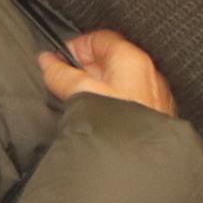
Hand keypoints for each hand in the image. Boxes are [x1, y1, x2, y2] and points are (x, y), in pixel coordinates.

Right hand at [39, 28, 176, 114]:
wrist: (145, 164)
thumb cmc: (119, 127)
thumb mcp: (81, 94)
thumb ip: (61, 75)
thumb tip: (46, 61)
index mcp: (133, 59)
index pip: (100, 38)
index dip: (75, 47)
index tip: (58, 62)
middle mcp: (149, 74)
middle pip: (111, 60)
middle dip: (84, 70)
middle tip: (65, 85)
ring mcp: (154, 96)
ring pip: (121, 82)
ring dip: (98, 89)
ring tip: (80, 105)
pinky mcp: (156, 116)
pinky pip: (130, 100)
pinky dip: (113, 104)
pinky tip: (101, 119)